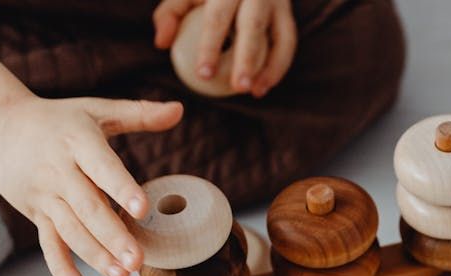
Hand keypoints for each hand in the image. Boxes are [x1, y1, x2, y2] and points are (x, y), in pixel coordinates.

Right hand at [0, 96, 183, 275]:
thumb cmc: (58, 119)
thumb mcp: (95, 110)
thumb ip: (138, 113)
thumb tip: (179, 110)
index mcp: (78, 143)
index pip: (102, 167)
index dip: (121, 188)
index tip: (142, 209)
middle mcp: (59, 171)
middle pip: (88, 208)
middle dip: (113, 236)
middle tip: (138, 260)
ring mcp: (46, 196)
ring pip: (71, 231)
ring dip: (95, 256)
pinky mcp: (37, 214)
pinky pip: (49, 245)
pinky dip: (61, 269)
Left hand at [152, 0, 296, 97]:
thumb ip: (169, 15)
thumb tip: (162, 43)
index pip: (218, 18)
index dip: (211, 47)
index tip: (203, 74)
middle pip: (253, 27)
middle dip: (247, 59)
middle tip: (238, 87)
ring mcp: (277, 4)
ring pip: (280, 37)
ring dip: (270, 68)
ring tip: (254, 92)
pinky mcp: (287, 16)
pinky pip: (288, 44)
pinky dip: (278, 67)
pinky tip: (263, 86)